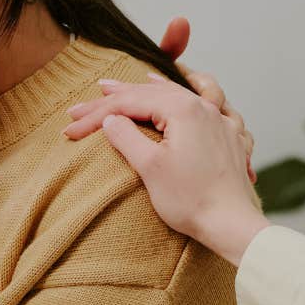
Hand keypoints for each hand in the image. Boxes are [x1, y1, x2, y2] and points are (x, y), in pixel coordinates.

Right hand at [64, 73, 268, 265]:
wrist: (232, 225)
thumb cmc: (191, 200)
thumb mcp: (149, 168)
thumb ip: (126, 137)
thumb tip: (111, 120)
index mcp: (183, 110)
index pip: (130, 104)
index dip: (97, 114)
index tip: (71, 127)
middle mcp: (204, 108)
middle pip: (153, 94)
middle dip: (120, 96)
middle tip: (92, 95)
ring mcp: (220, 122)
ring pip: (183, 94)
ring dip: (157, 88)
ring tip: (141, 79)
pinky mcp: (229, 138)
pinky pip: (213, 104)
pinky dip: (198, 93)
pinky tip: (196, 92)